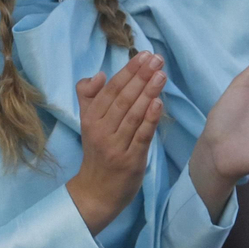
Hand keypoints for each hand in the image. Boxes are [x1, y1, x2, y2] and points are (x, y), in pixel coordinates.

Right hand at [67, 52, 166, 235]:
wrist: (96, 192)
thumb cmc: (97, 153)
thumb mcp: (87, 123)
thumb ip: (89, 97)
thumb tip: (100, 75)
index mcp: (91, 119)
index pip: (111, 90)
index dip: (128, 71)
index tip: (143, 55)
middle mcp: (101, 131)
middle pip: (123, 99)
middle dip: (141, 77)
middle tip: (157, 59)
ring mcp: (116, 146)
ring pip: (133, 115)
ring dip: (148, 93)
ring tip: (161, 75)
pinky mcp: (130, 160)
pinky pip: (141, 136)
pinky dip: (150, 119)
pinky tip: (159, 103)